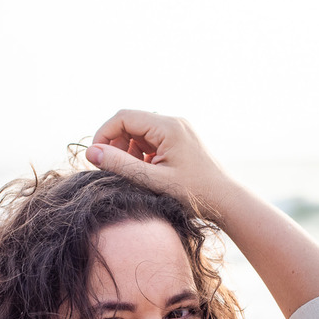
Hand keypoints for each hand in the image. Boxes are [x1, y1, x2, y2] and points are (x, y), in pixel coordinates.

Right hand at [87, 110, 233, 218]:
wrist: (227, 201)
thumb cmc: (194, 194)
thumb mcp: (153, 180)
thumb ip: (121, 165)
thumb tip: (91, 153)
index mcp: (168, 126)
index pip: (123, 117)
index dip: (104, 135)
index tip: (96, 158)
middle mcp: (174, 122)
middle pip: (131, 122)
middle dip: (116, 143)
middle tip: (114, 169)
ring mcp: (179, 129)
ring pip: (140, 131)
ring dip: (129, 150)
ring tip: (133, 174)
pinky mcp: (181, 139)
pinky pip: (152, 139)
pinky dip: (142, 153)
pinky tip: (148, 173)